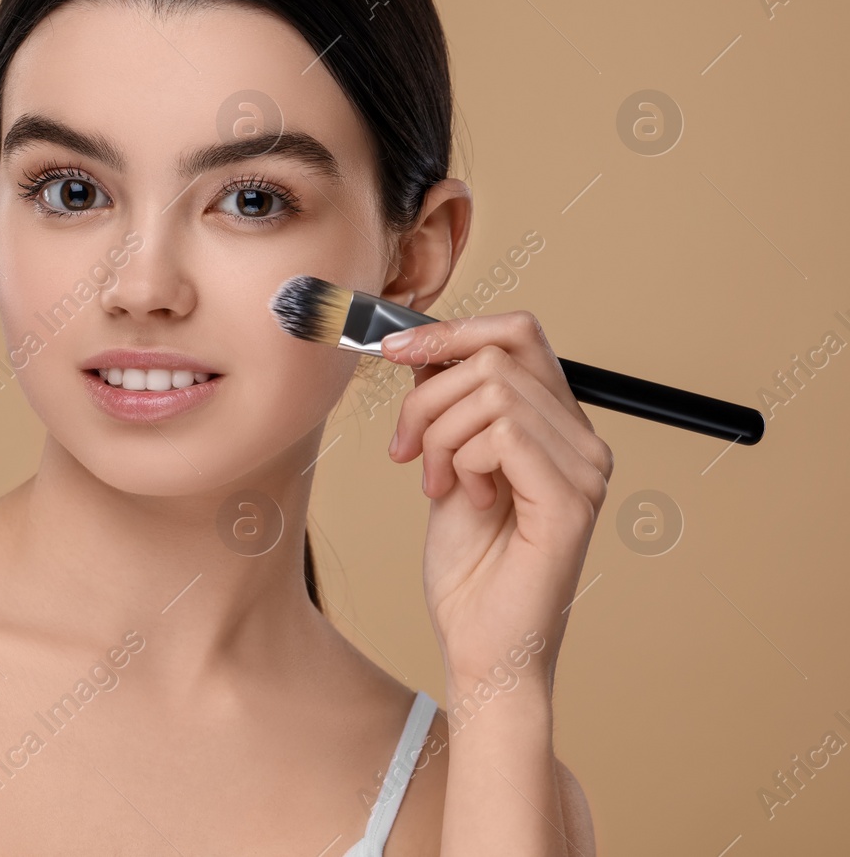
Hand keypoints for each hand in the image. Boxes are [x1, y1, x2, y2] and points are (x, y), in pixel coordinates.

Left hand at [380, 311, 612, 693]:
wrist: (481, 647)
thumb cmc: (468, 569)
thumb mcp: (445, 464)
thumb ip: (448, 407)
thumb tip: (422, 347)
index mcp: (559, 428)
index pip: (518, 335)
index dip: (451, 331)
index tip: (393, 351)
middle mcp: (584, 442)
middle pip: (499, 354)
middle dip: (428, 392)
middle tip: (406, 448)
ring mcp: (585, 470)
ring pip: (491, 390)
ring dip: (438, 433)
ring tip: (435, 483)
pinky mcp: (570, 500)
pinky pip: (500, 434)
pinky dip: (459, 459)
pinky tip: (462, 499)